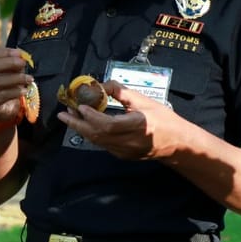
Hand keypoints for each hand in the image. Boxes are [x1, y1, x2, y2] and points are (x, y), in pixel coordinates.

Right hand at [0, 46, 31, 124]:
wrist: (2, 108)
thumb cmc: (4, 84)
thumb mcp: (7, 70)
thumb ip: (12, 62)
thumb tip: (21, 56)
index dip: (2, 52)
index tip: (18, 53)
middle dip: (6, 63)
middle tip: (22, 63)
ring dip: (15, 78)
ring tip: (28, 78)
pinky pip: (1, 96)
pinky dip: (15, 92)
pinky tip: (24, 90)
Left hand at [56, 81, 180, 160]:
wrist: (177, 144)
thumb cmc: (164, 119)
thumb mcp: (145, 101)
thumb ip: (122, 93)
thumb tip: (101, 85)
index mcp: (137, 126)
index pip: (108, 125)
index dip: (92, 116)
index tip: (80, 106)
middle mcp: (129, 142)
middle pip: (97, 135)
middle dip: (77, 124)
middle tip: (63, 113)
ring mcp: (125, 152)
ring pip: (97, 141)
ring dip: (81, 128)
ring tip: (69, 116)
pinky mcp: (123, 156)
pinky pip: (102, 144)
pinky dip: (91, 134)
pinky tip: (84, 125)